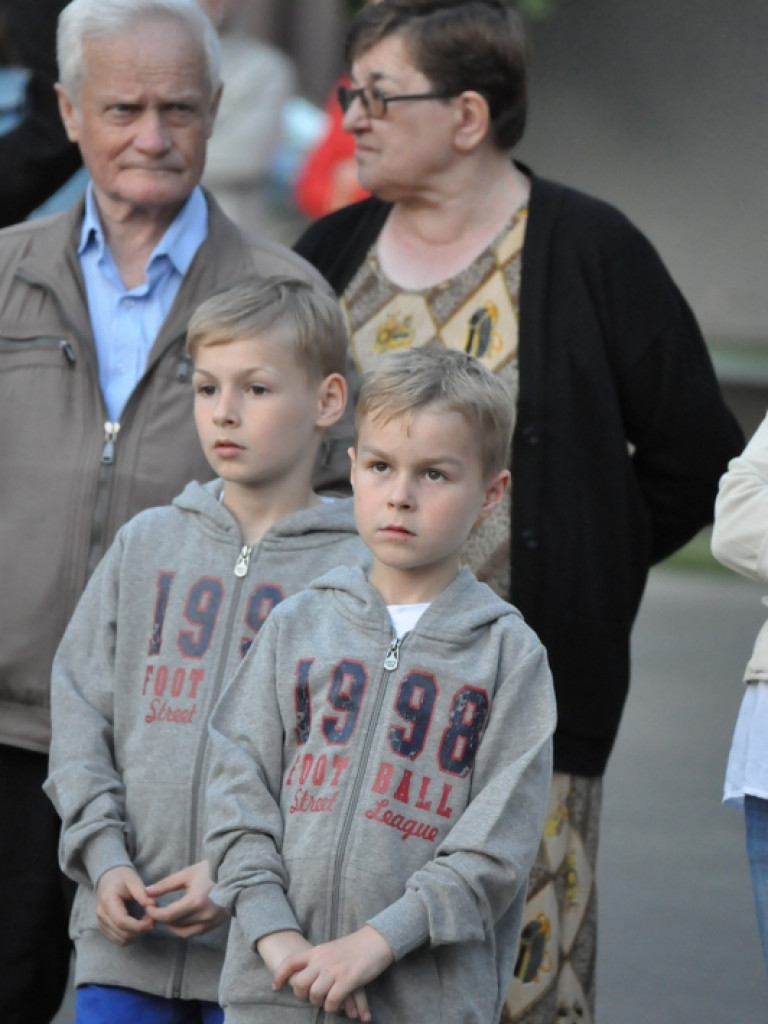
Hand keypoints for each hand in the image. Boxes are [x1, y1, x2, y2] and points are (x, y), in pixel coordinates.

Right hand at [96, 865, 155, 945]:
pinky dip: (131, 936)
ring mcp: (101, 923)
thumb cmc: (122, 877)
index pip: (122, 921)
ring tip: (146, 921)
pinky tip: (139, 925)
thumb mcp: (133, 879)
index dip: (139, 926)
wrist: (108, 877)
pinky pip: (118, 939)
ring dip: (136, 935)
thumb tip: (153, 905)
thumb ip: (142, 893)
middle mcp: (102, 914)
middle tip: (152, 920)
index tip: (152, 921)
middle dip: (140, 931)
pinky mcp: (104, 928)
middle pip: (122, 933)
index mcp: (108, 901)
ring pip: (121, 940)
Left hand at [144, 860, 227, 937]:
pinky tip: (182, 918)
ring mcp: (212, 921)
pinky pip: (196, 932)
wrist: (235, 872)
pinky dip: (186, 928)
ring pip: (185, 932)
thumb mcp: (187, 874)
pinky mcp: (216, 924)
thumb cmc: (210, 870)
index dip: (155, 914)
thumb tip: (147, 892)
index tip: (148, 908)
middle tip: (156, 911)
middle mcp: (204, 915)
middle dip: (163, 920)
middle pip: (175, 925)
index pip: (169, 916)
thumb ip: (166, 885)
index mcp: (196, 901)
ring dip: (174, 926)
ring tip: (168, 916)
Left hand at [273, 925, 392, 1019]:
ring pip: (314, 995)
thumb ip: (320, 960)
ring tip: (329, 1003)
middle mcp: (322, 960)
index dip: (280, 976)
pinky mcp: (348, 979)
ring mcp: (334, 970)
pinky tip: (339, 1006)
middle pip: (299, 983)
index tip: (276, 987)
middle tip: (312, 998)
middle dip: (302, 996)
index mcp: (317, 951)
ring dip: (320, 1003)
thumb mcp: (332, 949)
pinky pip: (332, 1002)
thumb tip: (310, 976)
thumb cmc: (356, 947)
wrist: (377, 940)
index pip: (291, 962)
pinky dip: (333, 1008)